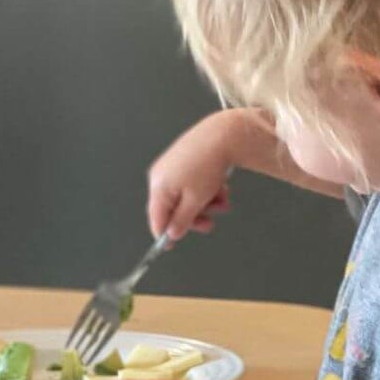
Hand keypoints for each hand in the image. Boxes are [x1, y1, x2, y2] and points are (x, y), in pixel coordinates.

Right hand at [146, 113, 239, 241]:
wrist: (223, 135)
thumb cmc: (207, 164)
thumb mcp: (196, 201)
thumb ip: (182, 221)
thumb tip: (172, 233)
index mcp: (159, 186)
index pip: (156, 218)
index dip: (164, 234)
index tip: (171, 244)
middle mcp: (161, 175)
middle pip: (172, 208)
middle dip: (193, 217)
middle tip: (209, 224)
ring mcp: (171, 166)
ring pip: (185, 197)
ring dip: (204, 204)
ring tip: (222, 202)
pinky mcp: (183, 159)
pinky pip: (191, 184)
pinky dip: (205, 190)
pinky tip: (219, 189)